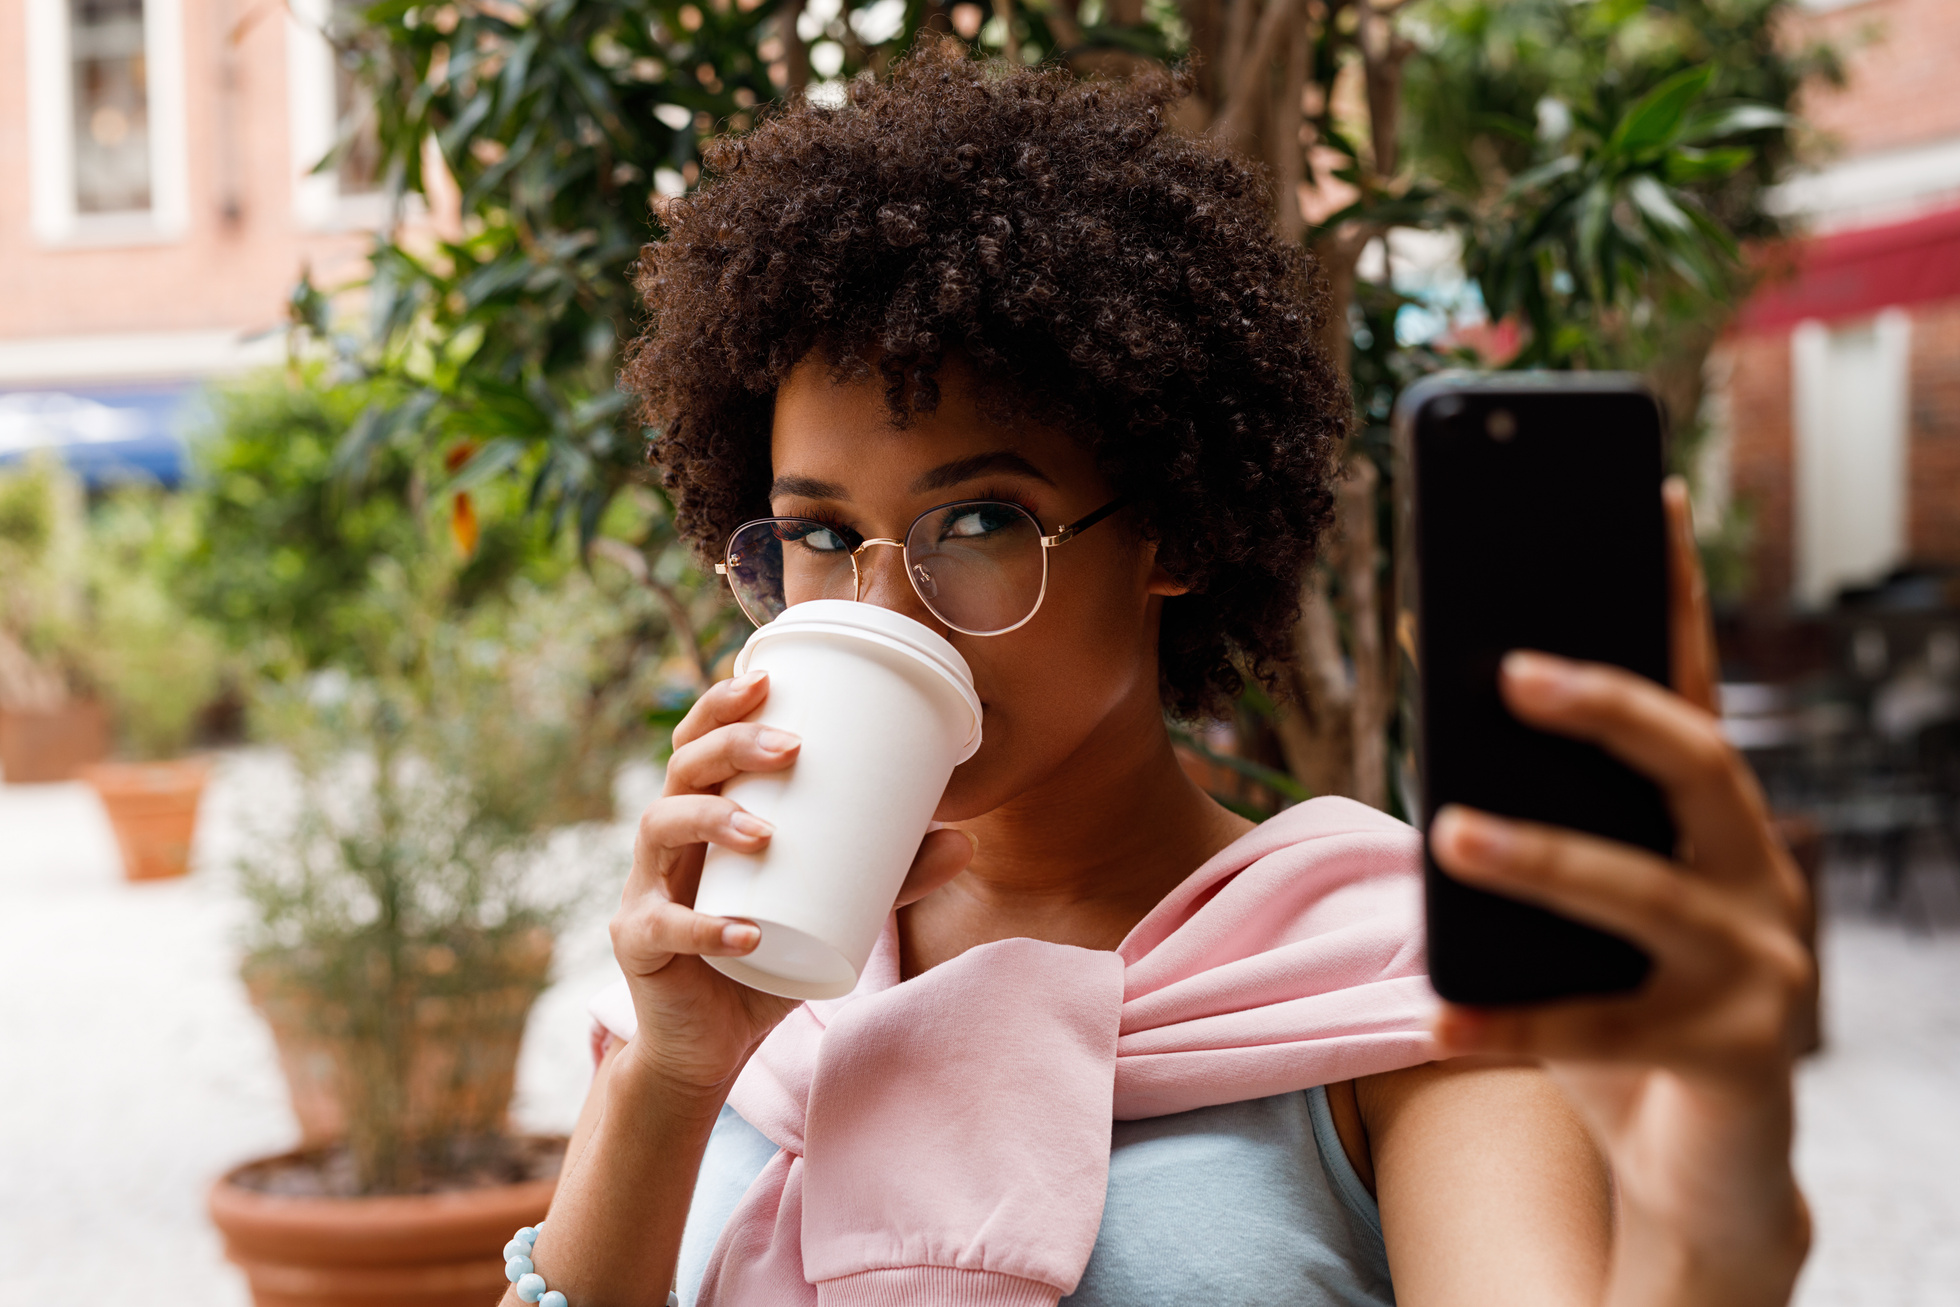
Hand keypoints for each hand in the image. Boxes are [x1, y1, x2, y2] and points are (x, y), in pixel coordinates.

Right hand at [610, 670, 976, 1103]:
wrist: (709, 1045)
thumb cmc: (766, 960)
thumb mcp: (835, 912)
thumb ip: (891, 879)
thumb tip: (965, 841)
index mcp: (705, 815)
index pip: (700, 741)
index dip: (722, 704)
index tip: (768, 679)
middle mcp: (668, 841)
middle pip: (682, 768)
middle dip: (731, 746)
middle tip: (790, 748)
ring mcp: (647, 888)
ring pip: (661, 828)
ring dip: (713, 819)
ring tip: (766, 834)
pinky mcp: (639, 944)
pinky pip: (663, 926)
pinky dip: (705, 927)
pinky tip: (746, 932)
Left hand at [1427, 478, 1812, 1305]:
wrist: (1701, 1163)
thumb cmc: (1622, 1000)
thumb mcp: (1578, 900)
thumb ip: (1535, 812)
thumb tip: (1436, 707)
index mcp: (1712, 819)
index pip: (1693, 684)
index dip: (1674, 589)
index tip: (1649, 492)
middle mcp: (1753, 872)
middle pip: (1694, 761)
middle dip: (1608, 707)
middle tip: (1509, 671)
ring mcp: (1758, 964)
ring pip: (1645, 893)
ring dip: (1542, 858)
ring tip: (1450, 832)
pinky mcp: (1737, 1055)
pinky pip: (1605, 1034)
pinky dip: (1512, 1024)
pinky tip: (1436, 1016)